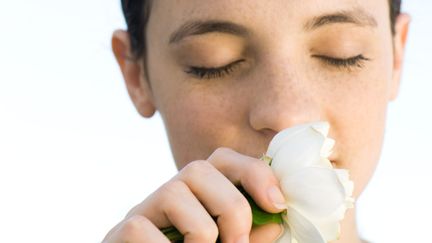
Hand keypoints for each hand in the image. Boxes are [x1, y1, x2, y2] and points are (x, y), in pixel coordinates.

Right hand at [102, 147, 285, 242]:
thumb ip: (247, 236)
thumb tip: (275, 222)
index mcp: (197, 197)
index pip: (222, 160)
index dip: (254, 172)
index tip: (277, 205)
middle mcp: (169, 195)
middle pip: (199, 168)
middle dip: (231, 206)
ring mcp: (143, 211)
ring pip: (174, 191)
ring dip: (202, 231)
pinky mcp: (121, 231)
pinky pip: (141, 229)